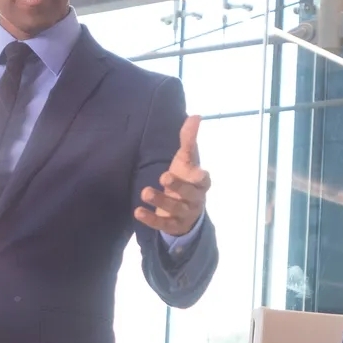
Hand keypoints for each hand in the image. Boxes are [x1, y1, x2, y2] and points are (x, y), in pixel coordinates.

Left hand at [134, 115, 210, 236]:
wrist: (185, 210)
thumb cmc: (186, 179)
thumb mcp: (187, 159)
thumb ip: (189, 139)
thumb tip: (196, 116)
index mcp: (200, 183)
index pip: (204, 181)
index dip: (201, 177)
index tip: (197, 172)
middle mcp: (195, 199)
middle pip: (190, 194)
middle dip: (178, 186)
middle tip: (163, 177)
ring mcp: (185, 214)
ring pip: (175, 209)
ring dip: (160, 200)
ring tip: (145, 192)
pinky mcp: (173, 226)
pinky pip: (163, 224)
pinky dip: (151, 219)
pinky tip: (138, 212)